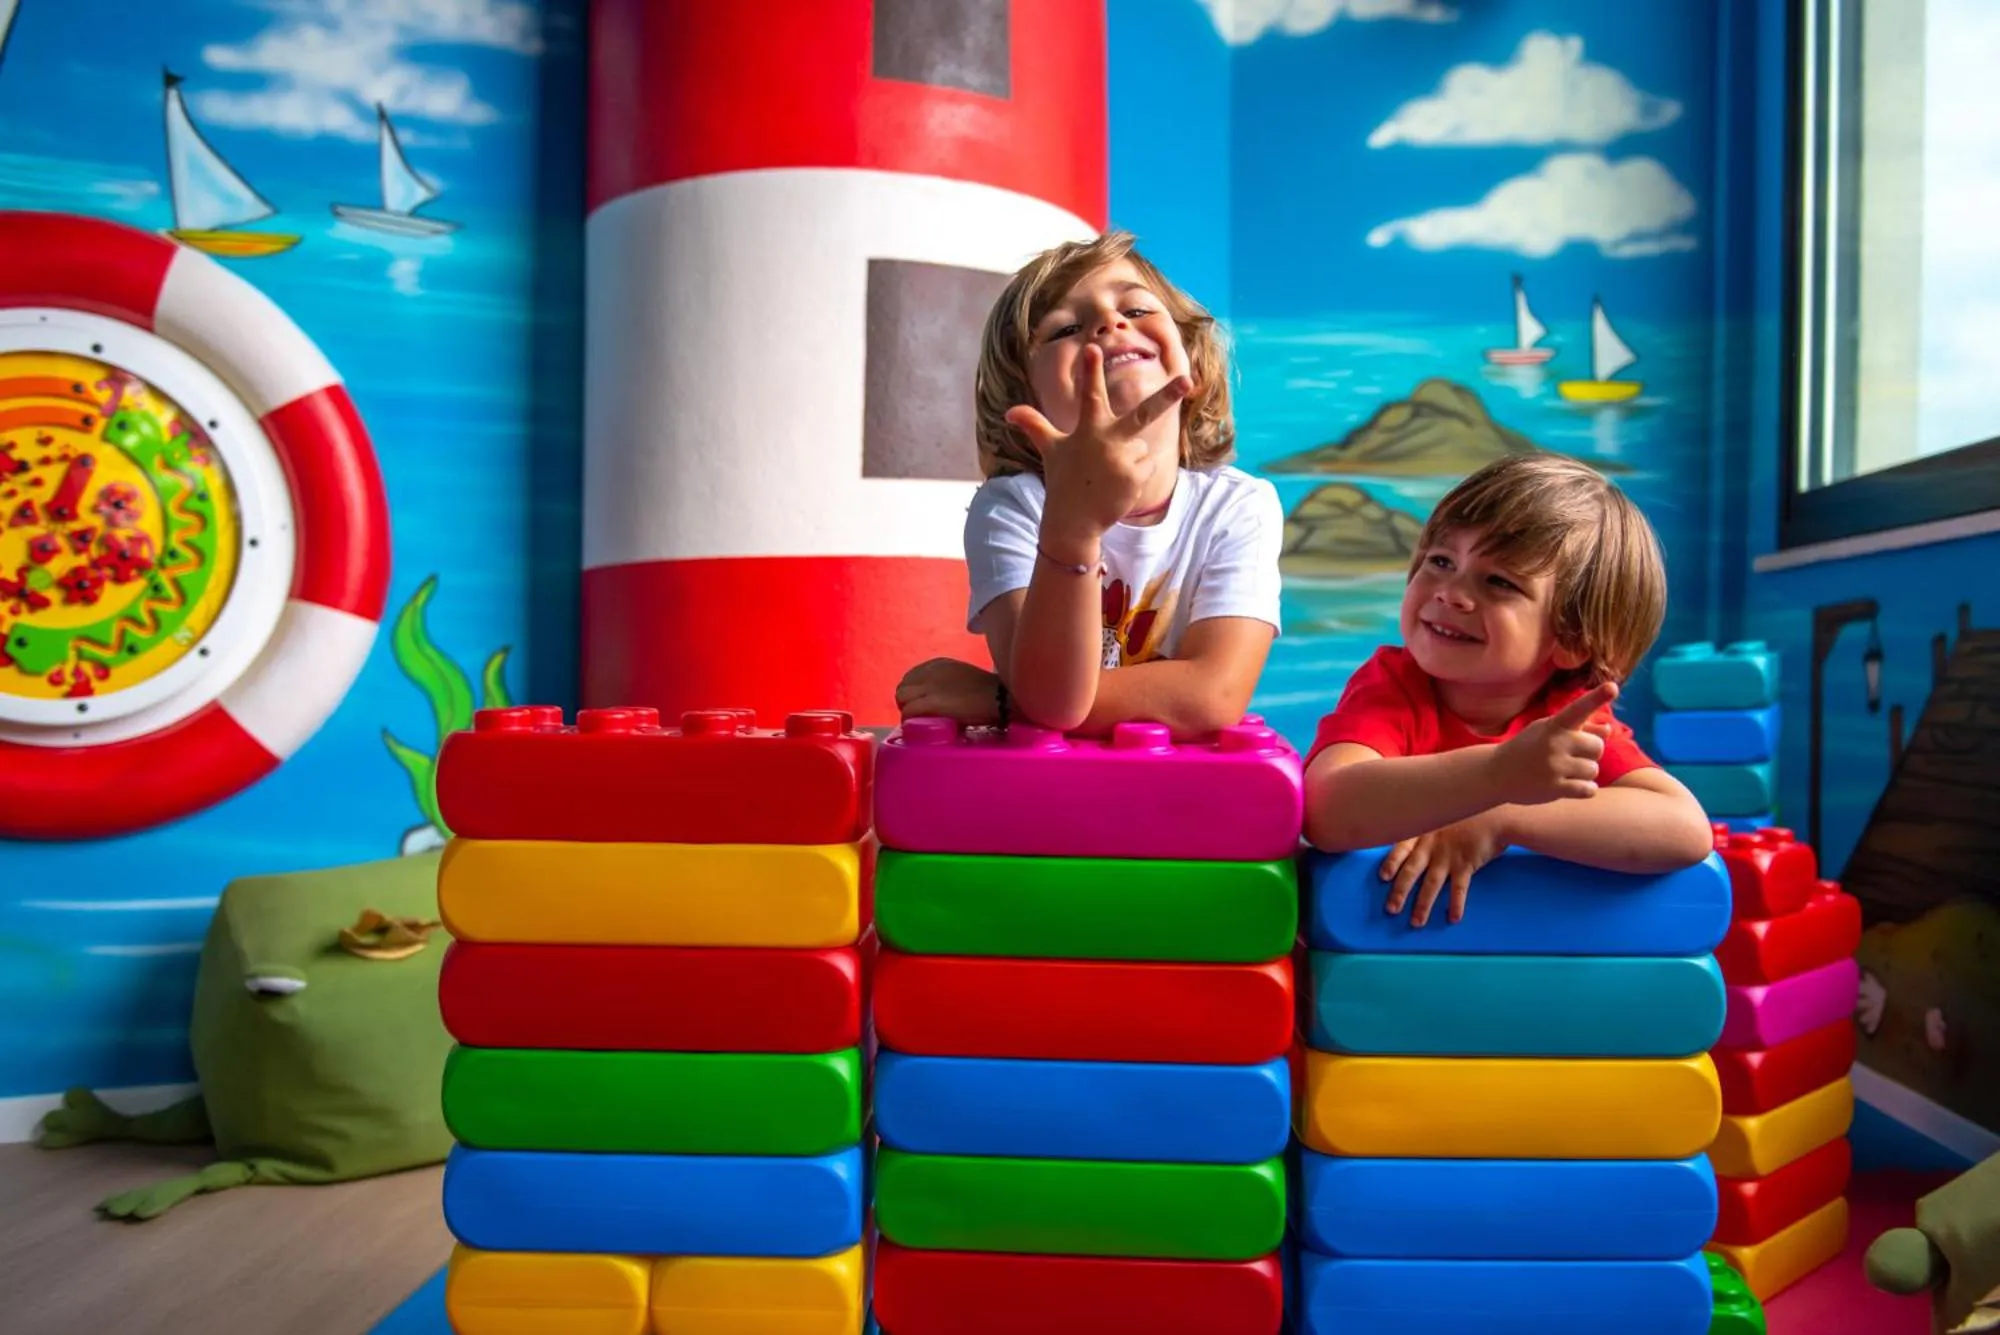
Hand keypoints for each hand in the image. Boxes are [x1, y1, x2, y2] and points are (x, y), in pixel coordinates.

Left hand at [895, 657, 1001, 723]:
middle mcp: (929, 671)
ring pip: (902, 698)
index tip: (922, 705)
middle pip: (903, 687)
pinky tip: (920, 726)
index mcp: (937, 664)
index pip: (911, 678)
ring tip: (920, 721)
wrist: (998, 698)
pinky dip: (911, 720)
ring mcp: (929, 686)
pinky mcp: (931, 702)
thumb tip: (937, 698)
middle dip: (908, 702)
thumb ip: (946, 683)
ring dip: (907, 711)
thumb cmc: (987, 691)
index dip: (914, 694)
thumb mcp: (961, 677)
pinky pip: (908, 711)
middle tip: (920, 716)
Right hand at [1005, 344, 1191, 548]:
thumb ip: (1035, 425)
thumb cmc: (1063, 479)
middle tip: (1187, 379)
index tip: (1094, 347)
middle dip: (1167, 395)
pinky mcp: (1136, 476)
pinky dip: (1136, 474)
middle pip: (1143, 412)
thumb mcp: (1049, 450)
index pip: (1090, 394)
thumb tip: (1008, 412)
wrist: (1074, 520)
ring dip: (1128, 457)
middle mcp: (1108, 441)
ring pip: (1140, 446)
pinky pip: (1146, 465)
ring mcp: (1124, 459)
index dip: (1090, 370)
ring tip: (1108, 474)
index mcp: (1088, 429)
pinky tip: (1117, 485)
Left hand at [1379, 813, 1508, 926]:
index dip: (1391, 863)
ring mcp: (1448, 856)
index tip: (1383, 877)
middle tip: (1391, 910)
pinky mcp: (1465, 865)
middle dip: (1400, 892)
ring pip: (1431, 884)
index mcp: (1422, 833)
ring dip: (1423, 905)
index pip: (1401, 849)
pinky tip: (1453, 918)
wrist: (1496, 816)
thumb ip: (1425, 833)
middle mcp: (1431, 846)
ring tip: (1417, 922)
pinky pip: (1459, 888)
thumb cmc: (1465, 817)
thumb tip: (1409, 852)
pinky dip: (1456, 904)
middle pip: (1411, 871)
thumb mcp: (1440, 818)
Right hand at [1487, 680, 1616, 806]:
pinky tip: (1569, 785)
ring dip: (1584, 773)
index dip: (1596, 698)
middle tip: (1571, 755)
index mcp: (1553, 725)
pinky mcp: (1555, 788)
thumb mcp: (1547, 731)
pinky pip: (1589, 789)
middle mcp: (1555, 743)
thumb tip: (1608, 730)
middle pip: (1597, 747)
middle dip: (1589, 753)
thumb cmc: (1528, 748)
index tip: (1612, 686)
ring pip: (1593, 770)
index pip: (1578, 709)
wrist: (1496, 773)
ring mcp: (1554, 766)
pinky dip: (1584, 789)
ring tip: (1564, 771)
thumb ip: (1579, 728)